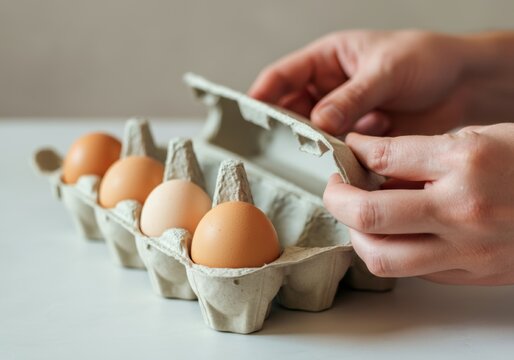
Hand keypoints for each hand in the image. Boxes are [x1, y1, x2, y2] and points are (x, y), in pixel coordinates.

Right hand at [249, 30, 513, 135]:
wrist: (463, 85)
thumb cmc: (426, 59)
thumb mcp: (385, 71)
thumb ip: (352, 97)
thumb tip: (320, 122)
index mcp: (327, 59)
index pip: (283, 76)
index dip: (263, 95)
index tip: (250, 115)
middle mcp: (329, 88)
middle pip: (292, 109)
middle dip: (288, 127)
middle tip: (287, 143)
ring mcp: (343, 114)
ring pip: (314, 133)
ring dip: (314, 145)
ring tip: (319, 152)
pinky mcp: (359, 137)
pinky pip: (338, 149)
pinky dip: (337, 157)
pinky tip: (343, 161)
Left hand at [323, 123, 513, 284]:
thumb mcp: (481, 137)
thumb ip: (424, 153)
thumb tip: (373, 164)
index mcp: (466, 160)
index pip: (383, 155)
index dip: (354, 151)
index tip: (348, 152)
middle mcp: (462, 208)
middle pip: (369, 214)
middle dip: (337, 199)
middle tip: (335, 189)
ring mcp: (468, 248)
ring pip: (381, 257)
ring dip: (357, 236)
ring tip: (357, 218)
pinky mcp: (473, 273)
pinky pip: (412, 271)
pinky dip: (390, 253)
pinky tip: (392, 236)